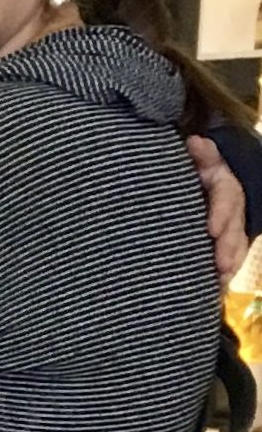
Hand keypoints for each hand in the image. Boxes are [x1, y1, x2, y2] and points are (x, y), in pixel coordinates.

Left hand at [188, 136, 249, 286]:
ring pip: (236, 246)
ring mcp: (231, 226)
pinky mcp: (226, 242)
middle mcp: (232, 207)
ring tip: (220, 281)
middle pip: (235, 228)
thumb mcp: (201, 161)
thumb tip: (196, 143)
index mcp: (224, 185)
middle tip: (220, 266)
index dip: (222, 212)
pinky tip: (216, 288)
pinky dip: (224, 274)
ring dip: (229, 263)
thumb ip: (202, 154)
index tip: (211, 229)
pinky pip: (230, 258)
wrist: (205, 182)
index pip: (227, 197)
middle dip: (228, 247)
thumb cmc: (197, 171)